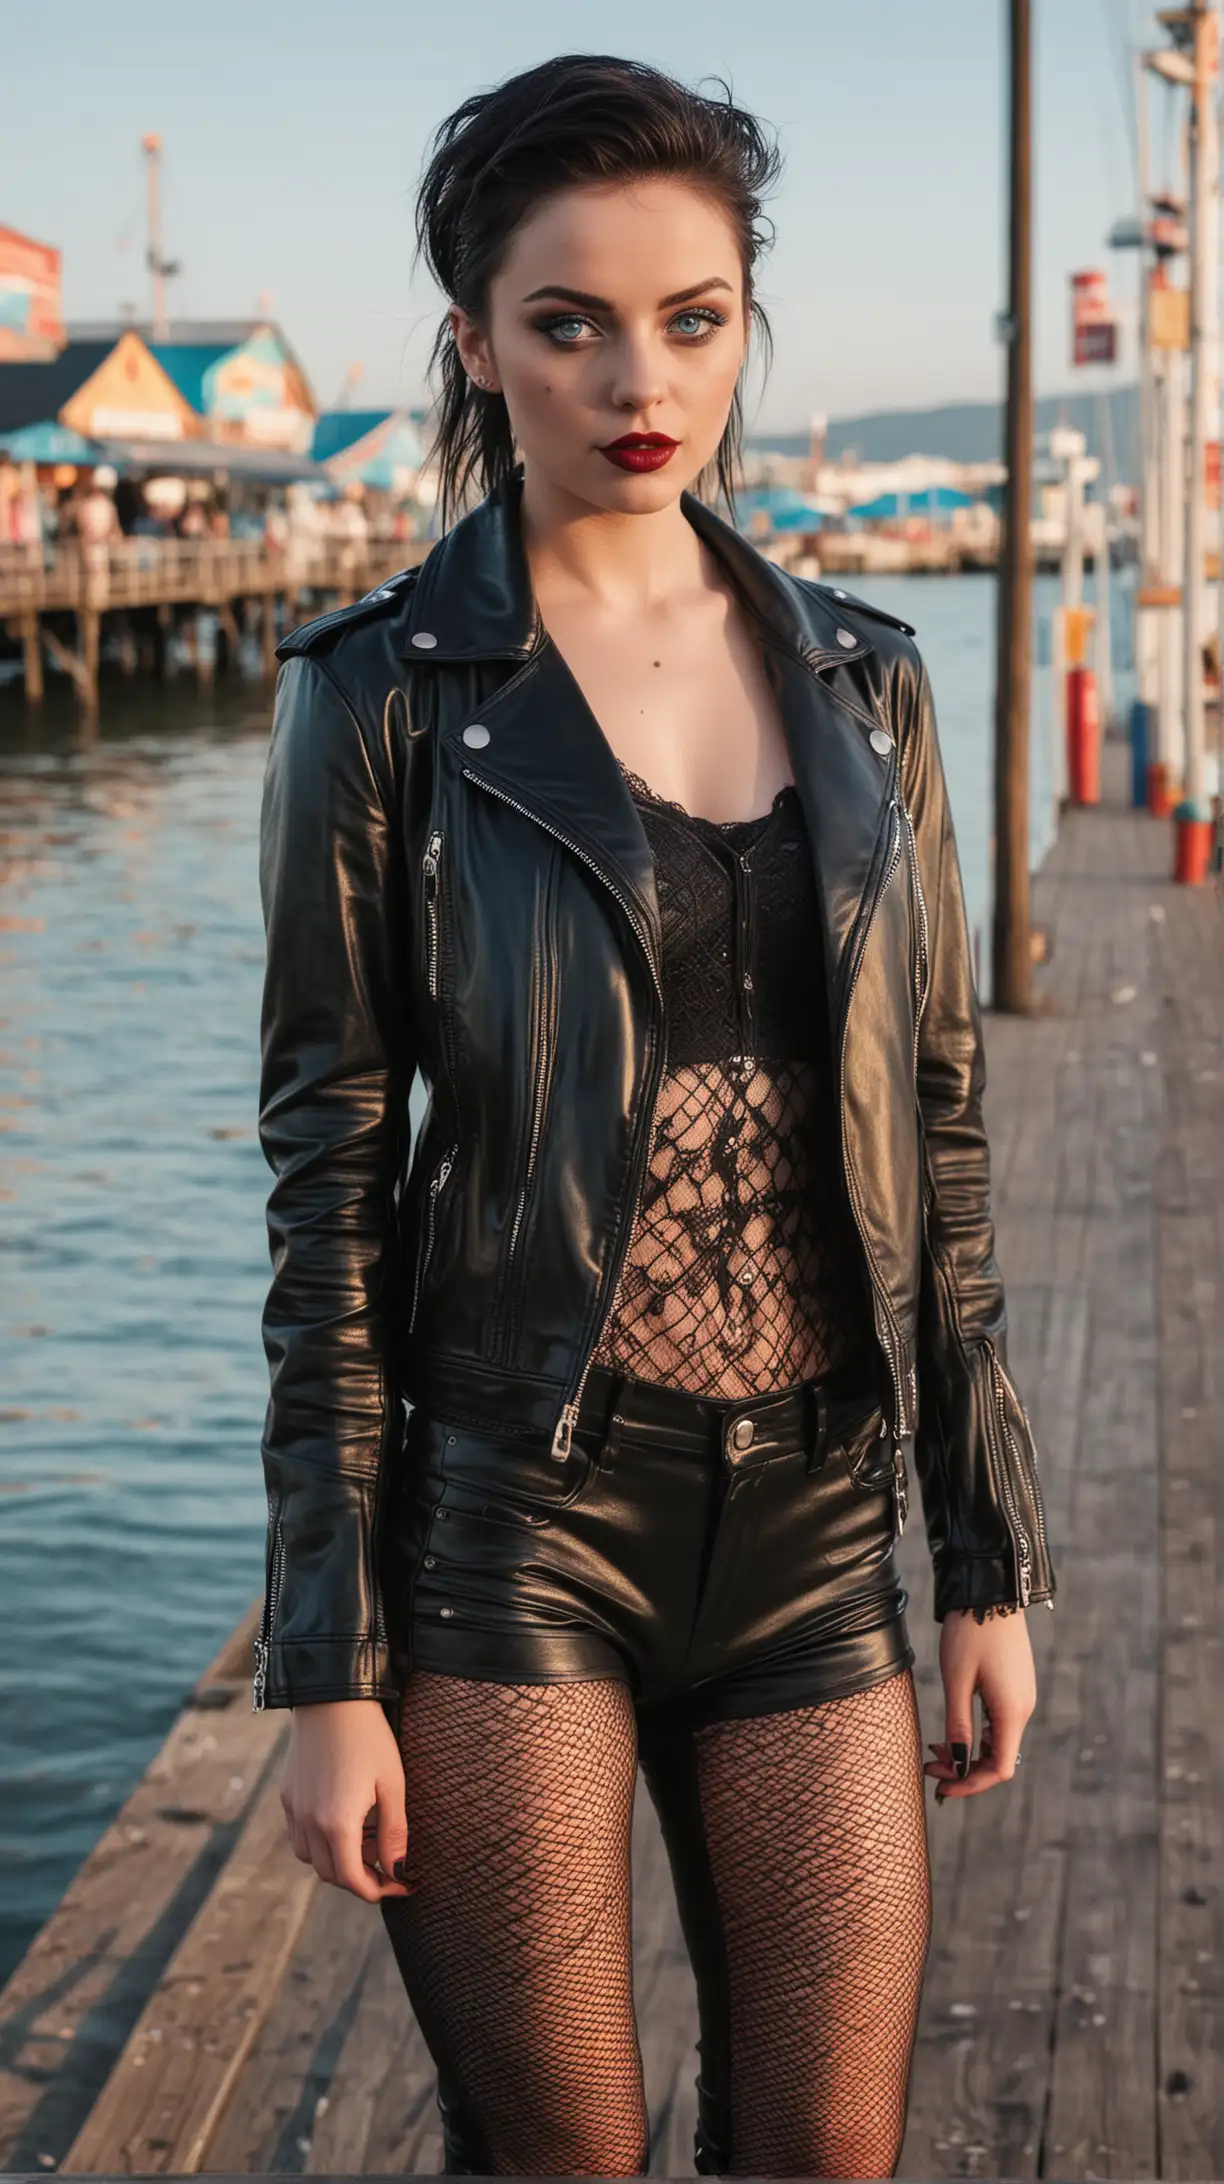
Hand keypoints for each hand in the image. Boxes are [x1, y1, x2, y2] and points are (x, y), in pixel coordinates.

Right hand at [280, 1698, 410, 1898]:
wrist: (331, 1697)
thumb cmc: (369, 1738)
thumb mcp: (392, 1784)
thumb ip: (394, 1832)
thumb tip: (398, 1871)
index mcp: (337, 1824)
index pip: (353, 1880)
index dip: (378, 1890)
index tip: (401, 1884)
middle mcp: (308, 1823)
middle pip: (331, 1874)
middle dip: (361, 1878)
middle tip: (388, 1865)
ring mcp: (293, 1810)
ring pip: (311, 1858)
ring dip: (338, 1861)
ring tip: (367, 1840)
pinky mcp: (287, 1795)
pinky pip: (300, 1835)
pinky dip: (320, 1842)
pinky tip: (343, 1821)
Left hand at [924, 1608, 1035, 1801]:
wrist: (990, 1591)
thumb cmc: (970, 1634)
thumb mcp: (957, 1681)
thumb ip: (958, 1726)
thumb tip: (959, 1766)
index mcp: (1012, 1712)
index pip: (1000, 1769)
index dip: (971, 1785)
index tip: (942, 1788)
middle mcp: (1023, 1709)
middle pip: (998, 1758)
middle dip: (964, 1769)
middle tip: (930, 1766)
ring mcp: (1021, 1696)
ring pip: (997, 1741)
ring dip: (968, 1750)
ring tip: (935, 1748)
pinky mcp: (1015, 1685)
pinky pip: (998, 1722)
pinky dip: (976, 1733)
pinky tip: (954, 1726)